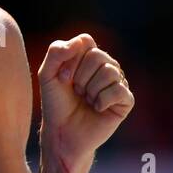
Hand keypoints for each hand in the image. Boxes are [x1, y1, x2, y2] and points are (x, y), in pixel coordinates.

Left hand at [38, 33, 133, 172]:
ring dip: (90, 90)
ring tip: (86, 100)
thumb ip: (56, 52)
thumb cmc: (55, 103)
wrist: (62, 132)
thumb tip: (81, 40)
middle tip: (76, 91)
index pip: (86, 42)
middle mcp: (106, 66)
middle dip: (80, 77)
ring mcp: (118, 82)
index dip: (72, 61)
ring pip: (110, 72)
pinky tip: (97, 108)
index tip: (63, 78)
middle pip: (98, 56)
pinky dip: (102, 101)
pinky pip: (119, 90)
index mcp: (88, 56)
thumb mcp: (46, 75)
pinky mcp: (126, 100)